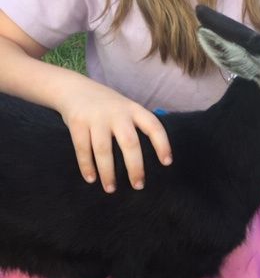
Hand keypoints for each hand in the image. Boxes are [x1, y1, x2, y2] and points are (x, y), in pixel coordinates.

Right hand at [57, 80, 171, 192]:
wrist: (73, 88)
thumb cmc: (107, 106)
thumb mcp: (126, 108)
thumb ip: (137, 125)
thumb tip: (152, 158)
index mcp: (133, 109)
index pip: (154, 126)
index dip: (162, 144)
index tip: (167, 163)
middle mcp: (117, 112)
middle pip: (129, 142)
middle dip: (135, 166)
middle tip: (138, 186)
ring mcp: (96, 117)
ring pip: (103, 149)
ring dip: (108, 172)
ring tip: (111, 189)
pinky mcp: (77, 122)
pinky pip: (82, 148)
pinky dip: (86, 165)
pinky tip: (91, 179)